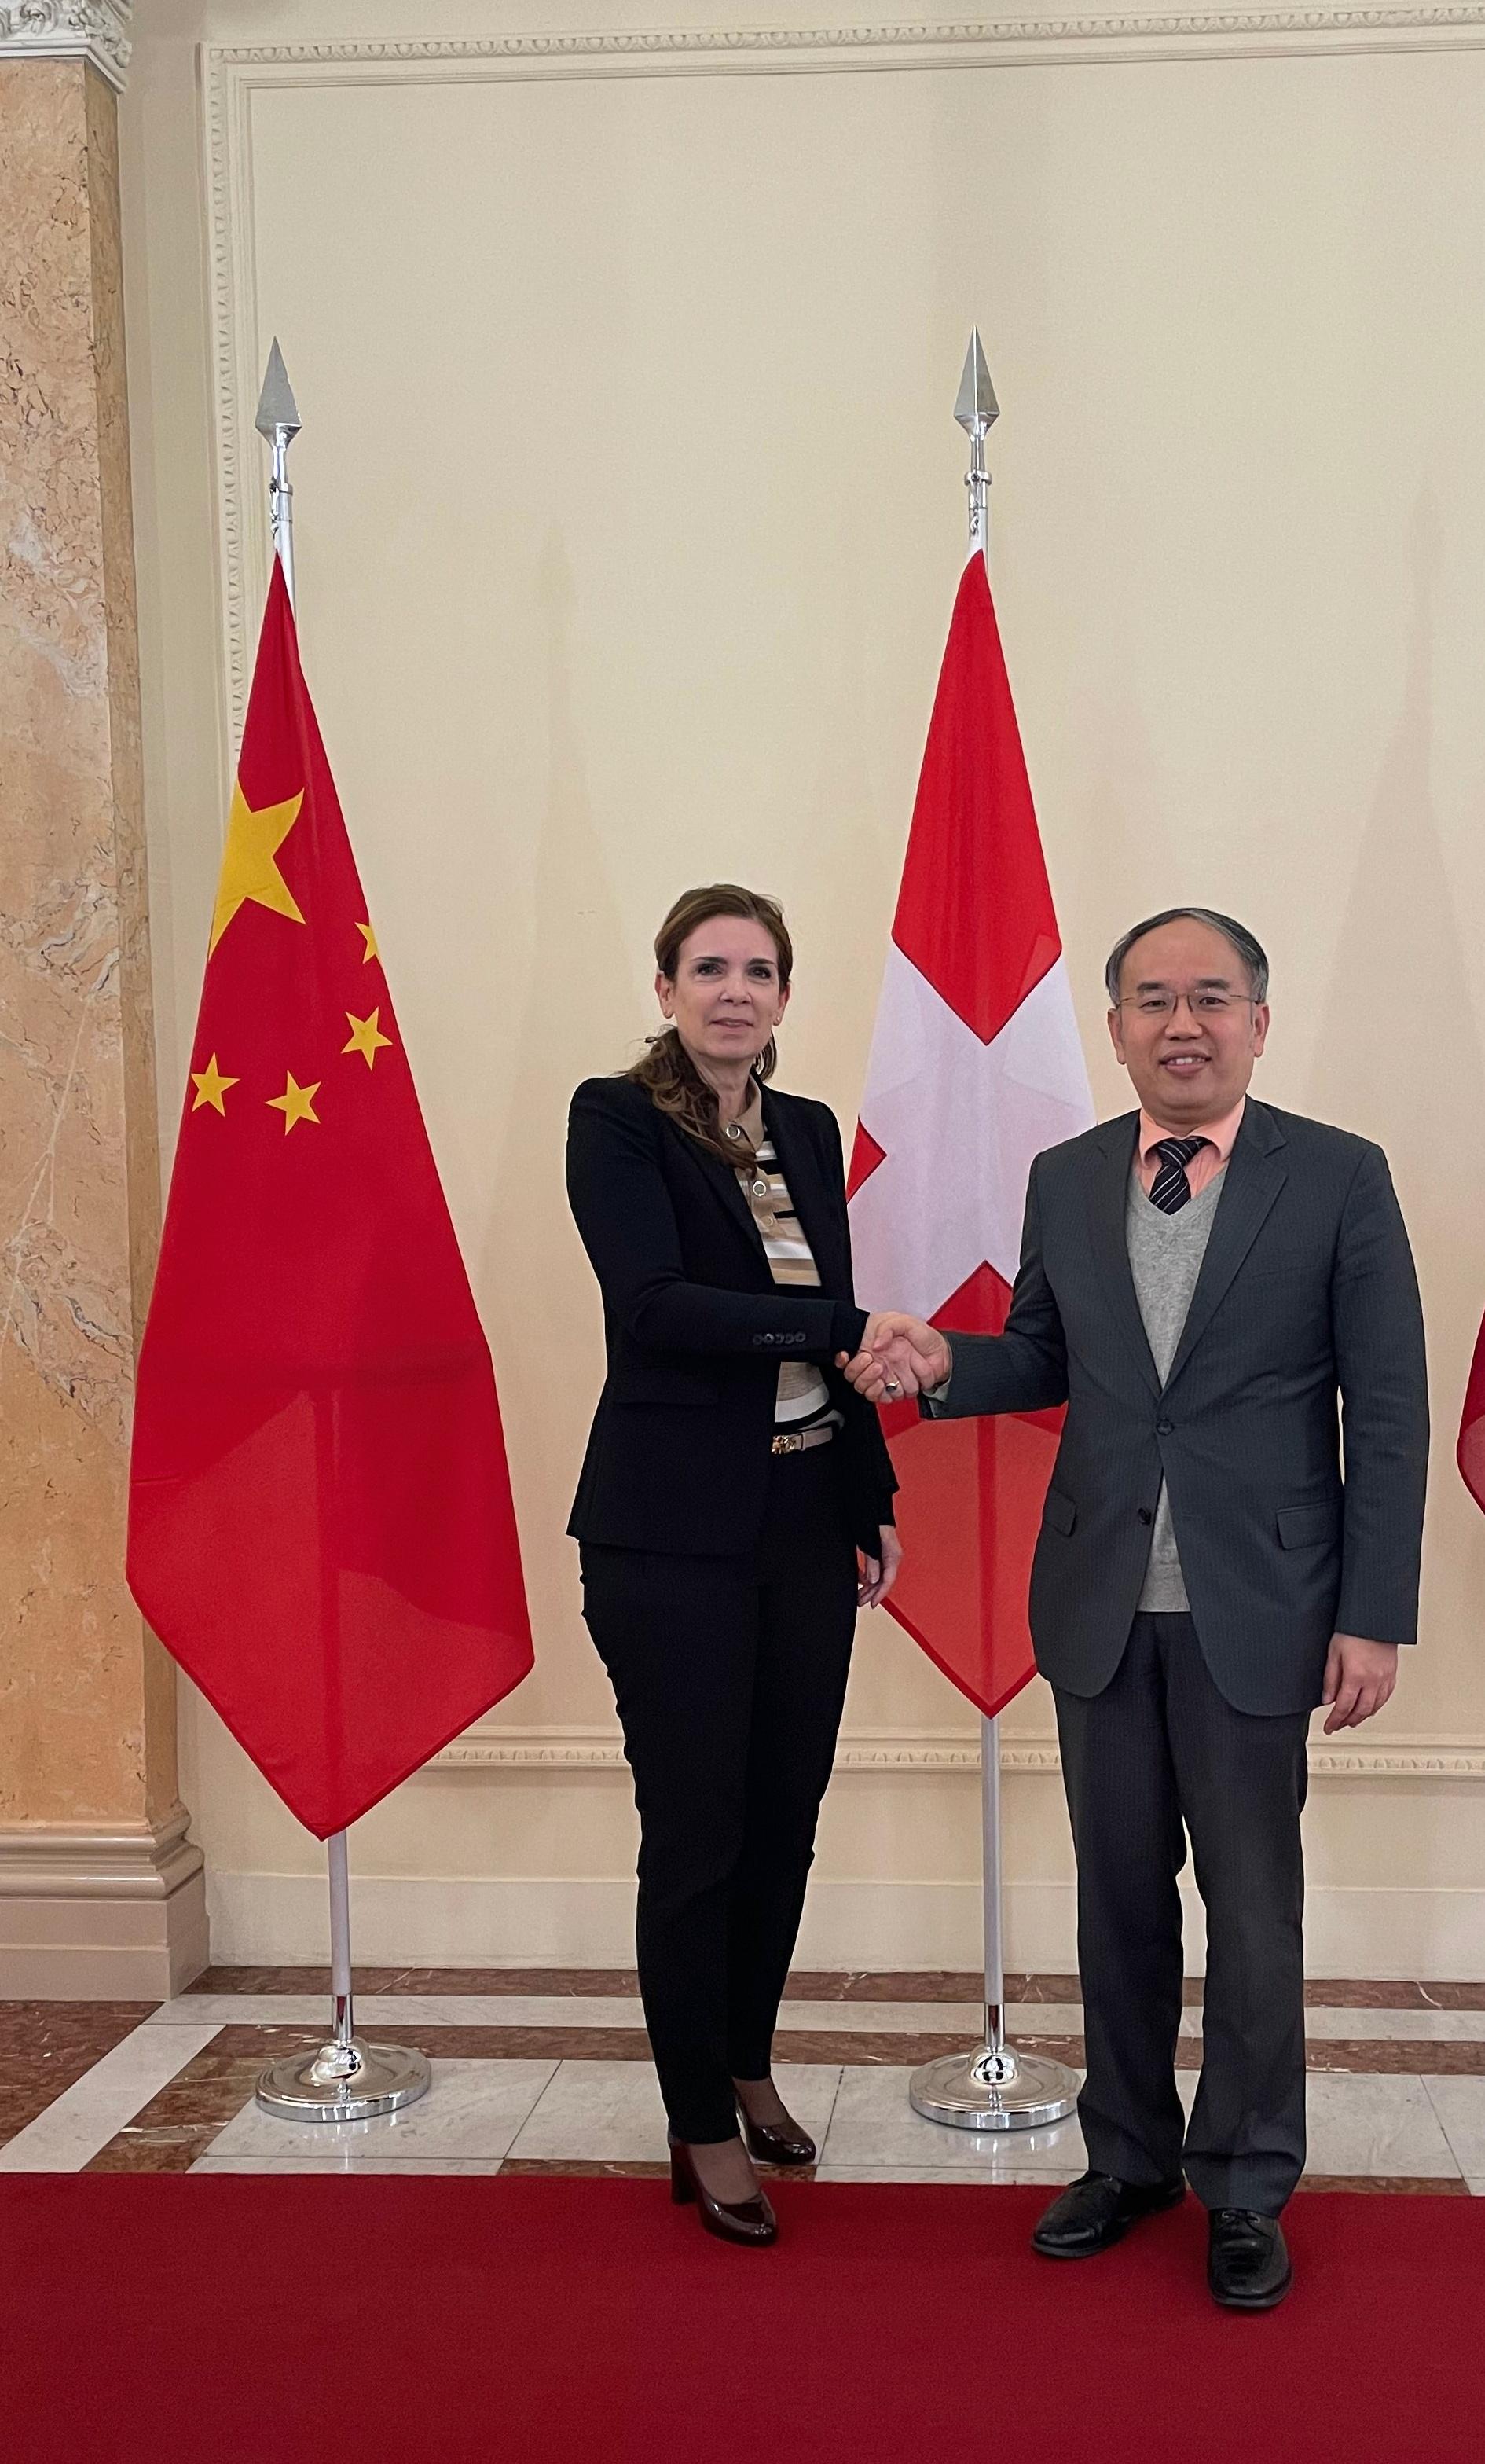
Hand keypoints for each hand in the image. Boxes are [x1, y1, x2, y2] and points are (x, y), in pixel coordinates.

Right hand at [835, 1313, 950, 1402]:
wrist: (942, 1353)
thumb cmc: (923, 1336)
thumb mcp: (904, 1321)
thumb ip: (888, 1328)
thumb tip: (875, 1345)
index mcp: (874, 1346)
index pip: (848, 1356)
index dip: (842, 1358)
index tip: (845, 1354)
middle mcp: (876, 1363)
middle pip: (853, 1376)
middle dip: (858, 1369)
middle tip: (870, 1360)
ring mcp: (885, 1377)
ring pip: (865, 1388)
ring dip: (869, 1381)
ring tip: (880, 1369)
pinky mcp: (894, 1390)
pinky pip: (880, 1398)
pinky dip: (879, 1393)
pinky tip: (883, 1384)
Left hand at [858, 1524, 902, 1608]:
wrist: (871, 1503)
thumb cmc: (871, 1519)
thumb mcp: (869, 1543)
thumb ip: (872, 1562)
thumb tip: (873, 1580)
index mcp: (893, 1555)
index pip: (888, 1580)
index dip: (879, 1594)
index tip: (871, 1604)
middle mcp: (892, 1556)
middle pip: (883, 1580)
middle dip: (872, 1593)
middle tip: (859, 1602)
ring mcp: (887, 1553)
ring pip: (879, 1575)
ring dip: (869, 1586)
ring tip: (859, 1594)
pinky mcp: (881, 1550)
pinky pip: (877, 1567)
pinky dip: (868, 1575)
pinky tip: (861, 1579)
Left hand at [1321, 1633, 1398, 1731]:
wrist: (1375, 1618)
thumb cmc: (1353, 1630)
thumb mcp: (1333, 1653)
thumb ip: (1330, 1679)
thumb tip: (1327, 1699)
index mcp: (1356, 1676)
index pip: (1343, 1706)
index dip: (1335, 1720)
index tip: (1329, 1727)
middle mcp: (1373, 1680)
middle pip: (1361, 1711)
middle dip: (1348, 1721)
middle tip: (1338, 1725)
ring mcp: (1385, 1678)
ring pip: (1375, 1706)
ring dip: (1363, 1717)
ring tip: (1352, 1720)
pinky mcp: (1392, 1673)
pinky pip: (1386, 1696)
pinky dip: (1377, 1706)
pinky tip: (1371, 1707)